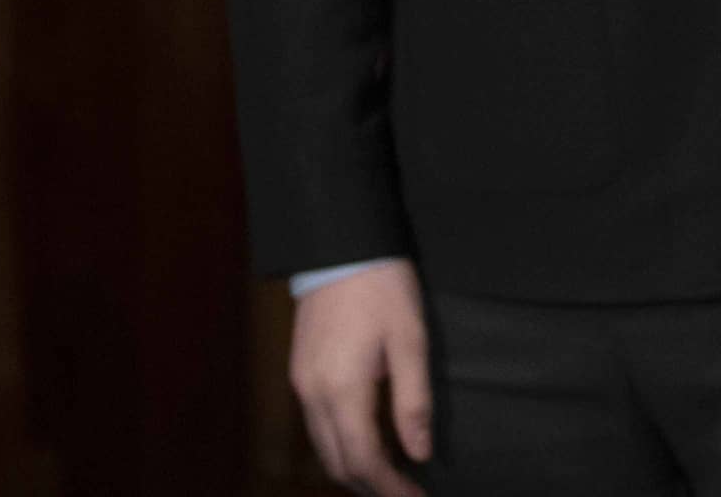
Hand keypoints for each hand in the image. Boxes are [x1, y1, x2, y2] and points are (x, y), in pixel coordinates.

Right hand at [290, 260, 430, 494]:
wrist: (340, 249)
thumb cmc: (382, 289)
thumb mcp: (410, 340)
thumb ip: (413, 400)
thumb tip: (420, 451)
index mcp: (342, 389)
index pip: (363, 459)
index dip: (390, 487)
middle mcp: (313, 395)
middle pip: (337, 462)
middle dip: (371, 486)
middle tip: (407, 493)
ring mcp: (301, 386)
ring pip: (323, 448)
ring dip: (354, 469)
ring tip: (392, 477)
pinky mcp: (300, 374)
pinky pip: (317, 426)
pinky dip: (341, 445)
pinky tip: (366, 443)